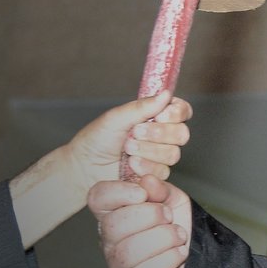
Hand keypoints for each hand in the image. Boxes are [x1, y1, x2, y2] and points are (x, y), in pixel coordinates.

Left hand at [65, 90, 191, 191]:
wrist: (85, 167)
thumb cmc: (97, 139)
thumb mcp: (117, 118)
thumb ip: (142, 107)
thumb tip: (166, 94)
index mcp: (156, 116)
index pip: (182, 111)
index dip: (176, 113)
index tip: (160, 116)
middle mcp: (162, 135)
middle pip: (182, 133)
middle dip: (159, 133)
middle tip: (136, 132)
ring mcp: (160, 155)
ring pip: (173, 153)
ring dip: (148, 151)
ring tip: (127, 149)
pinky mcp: (155, 173)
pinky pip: (163, 171)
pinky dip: (145, 166)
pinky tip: (131, 164)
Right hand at [89, 175, 191, 267]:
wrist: (198, 256)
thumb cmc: (177, 226)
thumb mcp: (173, 199)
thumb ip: (160, 188)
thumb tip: (146, 178)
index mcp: (115, 213)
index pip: (98, 198)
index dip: (118, 192)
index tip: (142, 193)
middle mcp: (110, 241)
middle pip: (113, 226)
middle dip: (149, 216)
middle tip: (169, 216)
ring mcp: (119, 266)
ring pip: (129, 251)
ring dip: (163, 238)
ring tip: (179, 235)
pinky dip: (170, 258)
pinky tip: (179, 253)